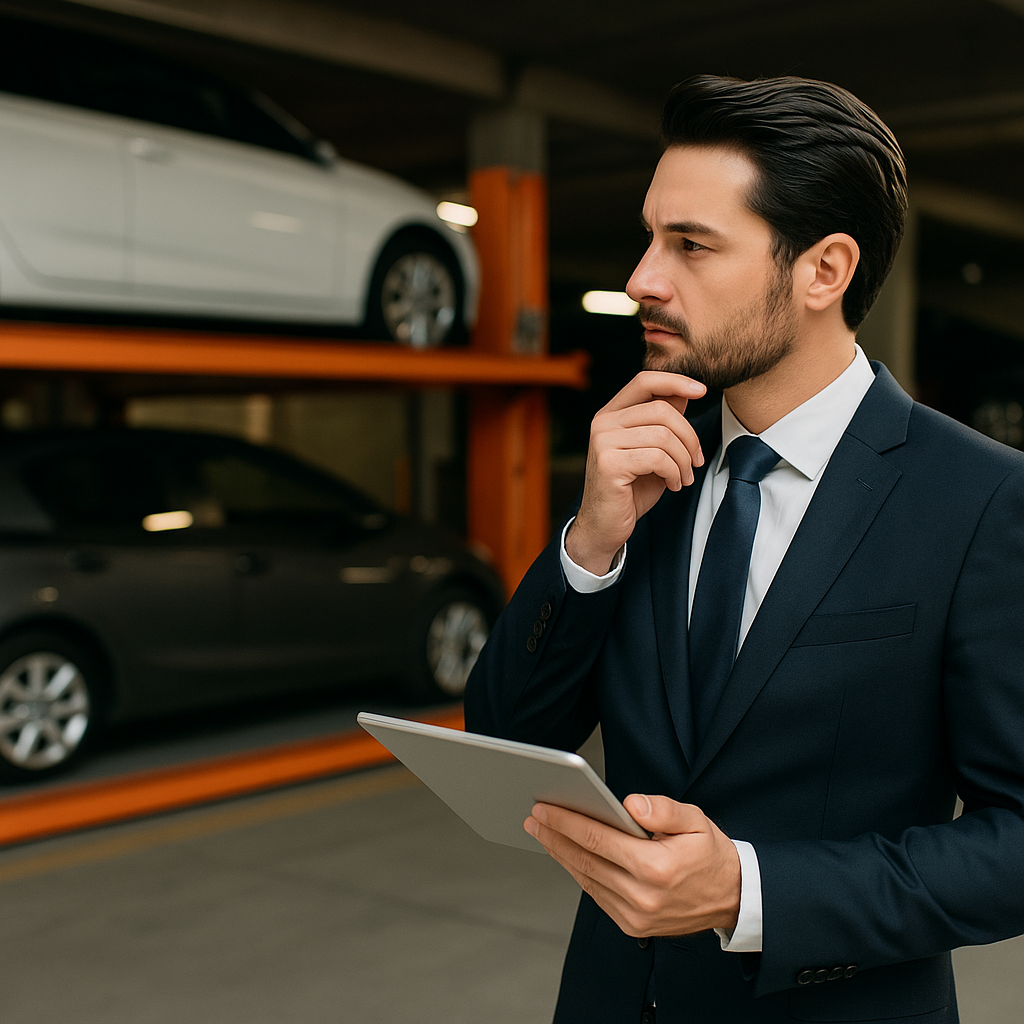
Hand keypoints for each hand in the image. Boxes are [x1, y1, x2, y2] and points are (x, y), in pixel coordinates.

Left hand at [524, 794, 739, 937]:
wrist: (732, 898)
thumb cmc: (710, 853)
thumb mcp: (695, 820)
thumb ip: (663, 809)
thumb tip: (631, 803)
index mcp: (656, 868)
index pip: (598, 839)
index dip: (566, 822)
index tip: (543, 808)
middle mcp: (642, 896)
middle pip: (585, 860)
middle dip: (554, 836)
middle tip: (533, 817)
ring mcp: (636, 916)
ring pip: (586, 879)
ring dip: (560, 854)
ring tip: (542, 832)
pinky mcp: (633, 927)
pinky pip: (597, 895)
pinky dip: (578, 873)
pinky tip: (567, 855)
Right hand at [566, 371, 705, 573]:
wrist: (606, 526)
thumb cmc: (631, 489)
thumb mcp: (652, 450)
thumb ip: (664, 422)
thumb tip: (685, 392)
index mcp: (611, 414)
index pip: (644, 380)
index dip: (676, 381)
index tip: (702, 390)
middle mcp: (603, 423)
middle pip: (662, 410)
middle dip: (689, 436)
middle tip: (695, 461)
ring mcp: (603, 442)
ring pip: (663, 436)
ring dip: (684, 460)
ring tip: (684, 477)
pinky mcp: (609, 464)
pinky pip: (657, 458)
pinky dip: (674, 473)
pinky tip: (673, 485)